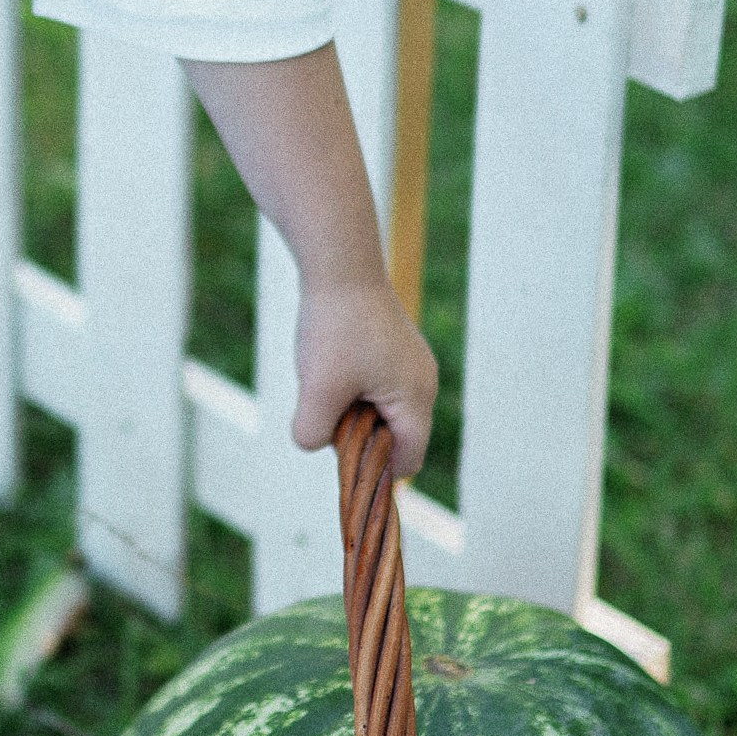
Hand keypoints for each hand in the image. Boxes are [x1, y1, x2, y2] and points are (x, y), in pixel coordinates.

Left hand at [292, 274, 437, 481]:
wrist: (339, 265)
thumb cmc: (334, 329)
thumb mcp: (317, 389)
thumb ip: (313, 432)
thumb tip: (313, 444)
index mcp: (416, 398)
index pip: (408, 459)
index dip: (375, 470)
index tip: (340, 454)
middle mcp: (423, 382)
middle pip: (396, 437)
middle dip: (359, 435)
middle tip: (327, 412)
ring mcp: (412, 363)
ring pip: (382, 410)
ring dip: (352, 409)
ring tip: (327, 383)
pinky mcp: (395, 348)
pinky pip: (377, 386)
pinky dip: (353, 387)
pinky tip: (331, 365)